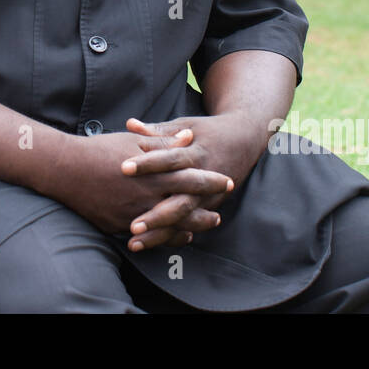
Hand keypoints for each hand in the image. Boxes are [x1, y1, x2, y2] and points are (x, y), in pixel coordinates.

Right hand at [50, 129, 234, 246]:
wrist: (65, 170)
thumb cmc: (99, 150)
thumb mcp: (133, 142)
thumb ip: (164, 142)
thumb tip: (189, 138)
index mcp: (153, 173)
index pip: (191, 178)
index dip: (211, 181)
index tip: (227, 182)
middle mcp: (146, 196)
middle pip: (185, 207)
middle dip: (204, 212)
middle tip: (219, 215)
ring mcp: (133, 214)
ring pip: (169, 227)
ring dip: (189, 228)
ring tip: (200, 229)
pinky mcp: (119, 225)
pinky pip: (149, 236)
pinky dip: (165, 237)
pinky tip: (175, 237)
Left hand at [120, 113, 264, 251]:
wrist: (244, 141)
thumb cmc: (207, 132)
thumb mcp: (184, 126)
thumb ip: (157, 131)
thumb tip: (130, 124)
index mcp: (195, 154)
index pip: (170, 160)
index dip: (148, 164)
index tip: (124, 168)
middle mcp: (204, 179)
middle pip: (180, 201)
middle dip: (156, 215)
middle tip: (133, 225)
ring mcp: (208, 198)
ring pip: (183, 220)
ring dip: (159, 232)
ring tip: (135, 241)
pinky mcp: (208, 208)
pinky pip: (187, 226)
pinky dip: (170, 237)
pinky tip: (150, 245)